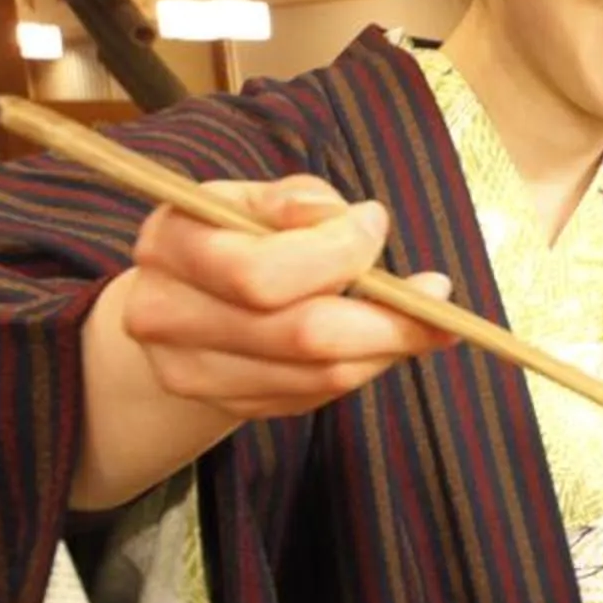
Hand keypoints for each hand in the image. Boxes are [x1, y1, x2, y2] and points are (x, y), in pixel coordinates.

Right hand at [115, 176, 451, 418]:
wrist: (183, 296)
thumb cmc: (229, 233)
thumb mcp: (252, 197)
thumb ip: (295, 199)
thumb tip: (340, 216)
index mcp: (168, 246)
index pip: (262, 270)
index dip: (336, 252)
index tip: (375, 223)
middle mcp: (166, 316)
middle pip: (300, 335)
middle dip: (386, 315)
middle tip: (436, 292)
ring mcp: (192, 372)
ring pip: (320, 374)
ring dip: (388, 346)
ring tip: (425, 319)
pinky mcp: (227, 405)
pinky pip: (317, 396)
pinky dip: (364, 366)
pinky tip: (383, 340)